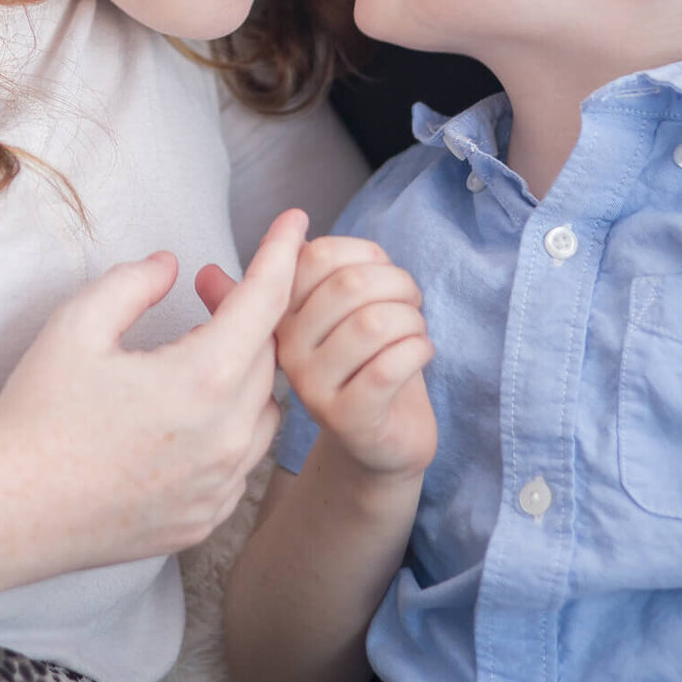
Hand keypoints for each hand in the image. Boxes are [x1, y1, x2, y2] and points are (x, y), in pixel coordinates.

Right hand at [0, 209, 307, 576]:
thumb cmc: (37, 417)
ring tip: (196, 351)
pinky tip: (188, 414)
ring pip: (263, 411)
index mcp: (204, 381)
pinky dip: (231, 426)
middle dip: (244, 311)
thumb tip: (170, 266)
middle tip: (204, 289)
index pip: (265, 301)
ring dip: (244, 371)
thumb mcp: (76, 325)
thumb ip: (134, 281)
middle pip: (266, 354)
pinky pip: (241, 460)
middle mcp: (227, 437)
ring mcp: (218, 486)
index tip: (295, 221)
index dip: (281, 253)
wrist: (6, 515)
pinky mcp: (203, 519)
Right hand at [273, 235, 436, 481]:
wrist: (382, 440)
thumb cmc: (366, 365)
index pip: (316, 255)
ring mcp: (314, 388)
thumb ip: (311, 274)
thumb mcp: (335, 315)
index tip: (383, 270)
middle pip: (349, 285)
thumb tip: (259, 241)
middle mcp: (288, 350)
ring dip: (411, 319)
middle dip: (398, 283)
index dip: (365, 252)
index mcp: (283, 314)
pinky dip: (418, 350)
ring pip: (371, 324)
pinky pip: (387, 368)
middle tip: (411, 301)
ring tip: (416, 330)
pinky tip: (422, 353)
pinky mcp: (348, 420)